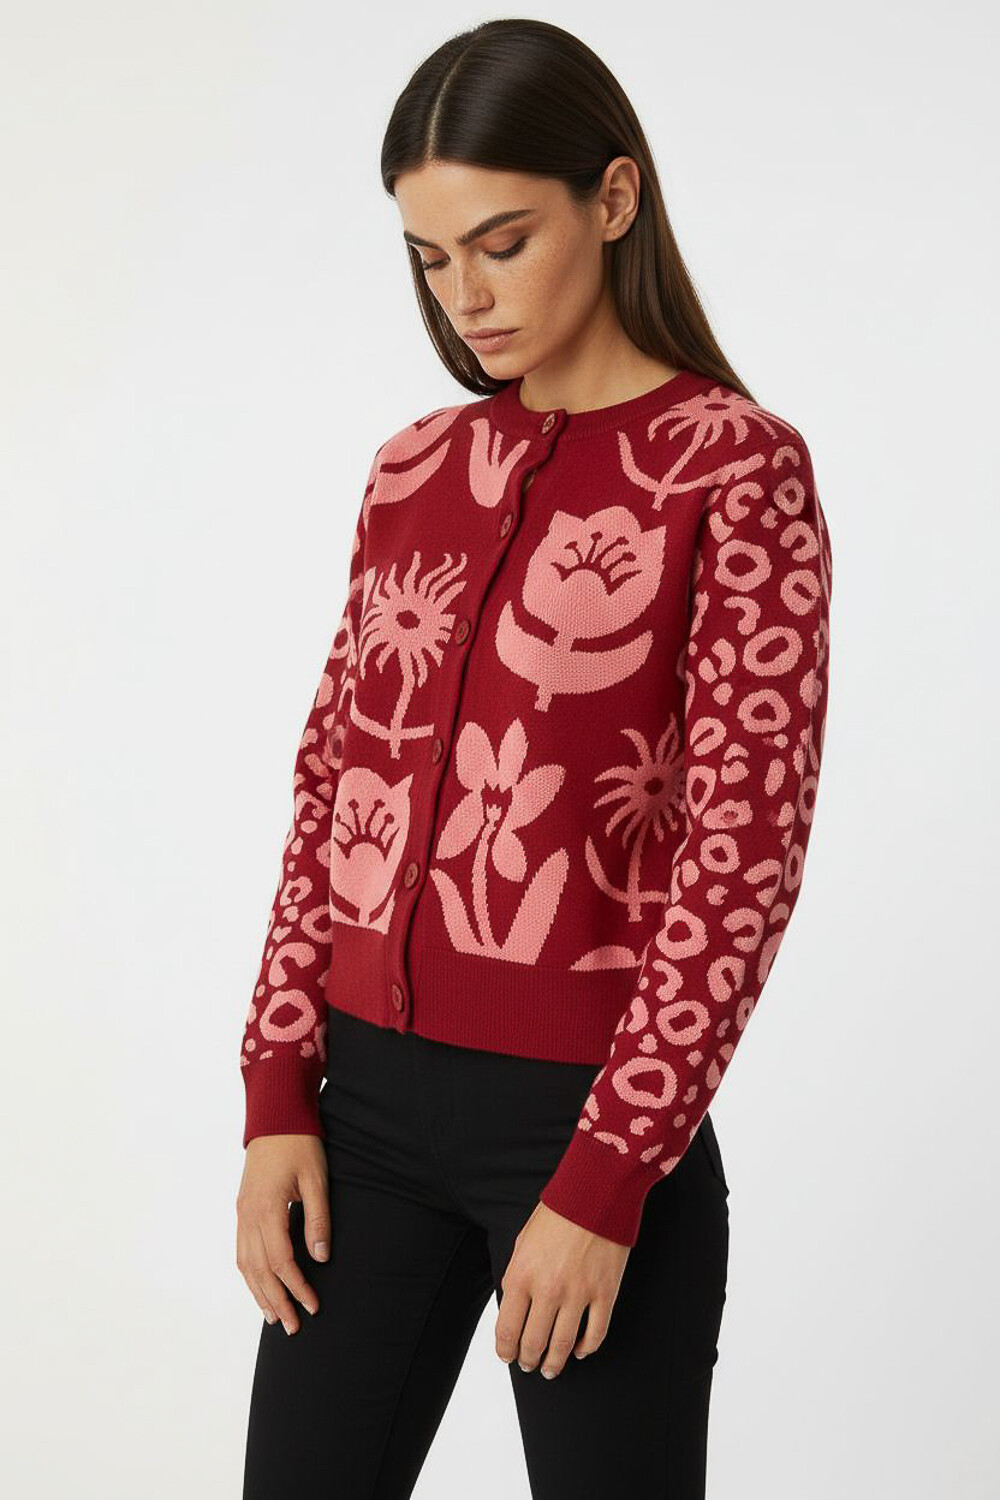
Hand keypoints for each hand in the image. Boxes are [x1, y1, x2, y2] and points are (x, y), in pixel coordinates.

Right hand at [236, 1134, 330, 1334]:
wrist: (275, 1116)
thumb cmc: (299, 1144)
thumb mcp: (316, 1180)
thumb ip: (318, 1220)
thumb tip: (322, 1258)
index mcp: (267, 1208)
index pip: (281, 1261)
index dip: (297, 1286)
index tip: (313, 1305)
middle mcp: (248, 1215)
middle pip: (259, 1270)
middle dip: (277, 1300)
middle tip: (293, 1327)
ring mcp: (241, 1213)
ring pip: (245, 1264)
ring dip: (259, 1293)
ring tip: (273, 1317)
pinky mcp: (242, 1209)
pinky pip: (241, 1250)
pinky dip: (249, 1274)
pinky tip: (258, 1287)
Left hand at [495, 1201, 629, 1378]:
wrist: (596, 1192)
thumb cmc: (558, 1212)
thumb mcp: (523, 1241)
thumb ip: (518, 1276)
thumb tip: (516, 1307)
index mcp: (522, 1275)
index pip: (507, 1330)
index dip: (505, 1351)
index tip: (508, 1356)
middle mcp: (548, 1290)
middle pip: (534, 1343)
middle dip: (528, 1360)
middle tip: (529, 1365)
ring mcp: (578, 1294)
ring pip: (563, 1346)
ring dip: (555, 1363)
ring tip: (551, 1369)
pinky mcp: (605, 1293)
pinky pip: (595, 1334)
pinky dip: (586, 1348)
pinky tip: (579, 1350)